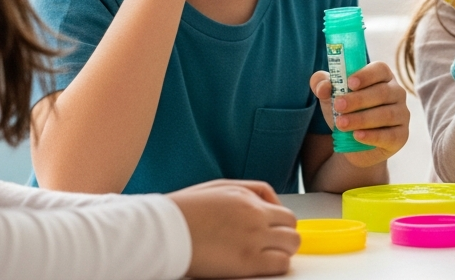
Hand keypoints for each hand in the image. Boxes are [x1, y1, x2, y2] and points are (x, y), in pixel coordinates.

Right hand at [166, 179, 297, 277]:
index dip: (280, 225)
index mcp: (249, 200)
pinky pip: (280, 264)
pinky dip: (278, 265)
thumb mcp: (219, 188)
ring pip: (291, 245)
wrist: (162, 231)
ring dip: (284, 251)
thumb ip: (249, 192)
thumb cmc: (184, 211)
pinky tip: (262, 266)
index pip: (284, 212)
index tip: (273, 233)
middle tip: (271, 246)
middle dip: (285, 237)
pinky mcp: (247, 262)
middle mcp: (256, 217)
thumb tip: (271, 204)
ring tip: (266, 257)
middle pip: (292, 228)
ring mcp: (253, 239)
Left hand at [310, 61, 408, 166]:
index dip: (366, 75)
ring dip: (362, 119)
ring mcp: (402, 114)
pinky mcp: (401, 135)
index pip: (380, 69)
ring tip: (340, 124)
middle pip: (382, 92)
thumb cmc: (346, 111)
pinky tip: (357, 136)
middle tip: (338, 105)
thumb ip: (322, 85)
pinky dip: (372, 136)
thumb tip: (323, 86)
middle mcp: (397, 93)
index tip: (350, 82)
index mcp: (383, 77)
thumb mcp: (331, 97)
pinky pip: (390, 135)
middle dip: (358, 99)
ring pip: (386, 114)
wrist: (354, 143)